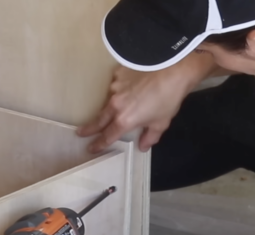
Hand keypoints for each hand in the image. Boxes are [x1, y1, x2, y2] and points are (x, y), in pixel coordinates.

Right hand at [77, 52, 215, 152]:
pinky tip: (130, 86)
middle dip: (89, 128)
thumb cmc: (169, 97)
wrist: (173, 68)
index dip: (99, 144)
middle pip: (99, 120)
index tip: (91, 148)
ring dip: (109, 107)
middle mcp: (115, 104)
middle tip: (81, 132)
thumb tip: (143, 145)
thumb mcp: (162, 122)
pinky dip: (121, 89)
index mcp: (125, 120)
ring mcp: (115, 87)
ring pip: (108, 101)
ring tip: (116, 107)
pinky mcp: (118, 73)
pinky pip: (116, 84)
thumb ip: (150, 137)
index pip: (108, 136)